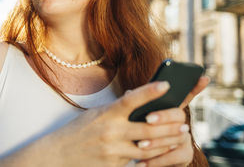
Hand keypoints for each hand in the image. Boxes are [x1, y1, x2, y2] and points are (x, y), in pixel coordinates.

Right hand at [48, 81, 190, 166]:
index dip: (149, 91)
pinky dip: (153, 157)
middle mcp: (110, 131)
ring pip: (148, 147)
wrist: (58, 155)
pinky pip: (138, 161)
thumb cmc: (78, 131)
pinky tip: (163, 153)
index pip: (131, 99)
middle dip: (170, 125)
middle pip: (148, 127)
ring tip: (181, 136)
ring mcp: (113, 150)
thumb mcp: (95, 114)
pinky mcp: (113, 165)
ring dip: (167, 142)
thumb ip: (116, 108)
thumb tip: (135, 96)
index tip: (167, 84)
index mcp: (106, 113)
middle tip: (185, 122)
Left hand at [135, 76, 209, 166]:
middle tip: (148, 119)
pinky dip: (156, 160)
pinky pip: (174, 157)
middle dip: (163, 116)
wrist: (139, 157)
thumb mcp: (135, 117)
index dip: (195, 86)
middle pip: (178, 114)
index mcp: (170, 109)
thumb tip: (129, 92)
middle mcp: (181, 122)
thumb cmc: (136, 132)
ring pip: (176, 137)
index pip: (185, 95)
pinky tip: (142, 163)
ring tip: (140, 144)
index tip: (203, 77)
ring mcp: (185, 138)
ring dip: (157, 141)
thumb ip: (136, 104)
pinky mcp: (185, 154)